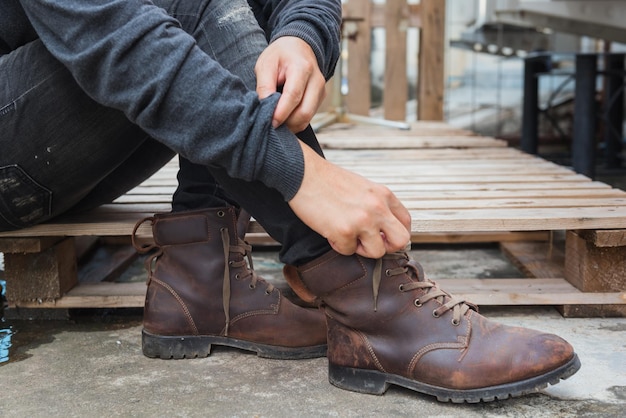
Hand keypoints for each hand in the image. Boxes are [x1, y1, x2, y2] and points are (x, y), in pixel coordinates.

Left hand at [255, 36, 326, 132]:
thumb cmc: (280, 55)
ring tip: (276, 119)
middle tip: (271, 123)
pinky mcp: (320, 98)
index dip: (281, 113)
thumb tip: (265, 108)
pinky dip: (296, 121)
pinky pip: (308, 117)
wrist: (298, 47)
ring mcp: (321, 91)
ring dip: (291, 124)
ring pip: (307, 118)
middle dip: (287, 122)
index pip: (293, 96)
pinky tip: (285, 115)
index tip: (270, 122)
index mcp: (302, 68)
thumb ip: (264, 86)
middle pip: (304, 112)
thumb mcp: (265, 64)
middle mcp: (316, 80)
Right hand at [288, 141, 411, 258]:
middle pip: (400, 240)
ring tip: (346, 235)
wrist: (303, 173)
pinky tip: (330, 230)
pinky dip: (338, 245)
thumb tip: (383, 229)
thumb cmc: (328, 181)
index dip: (394, 234)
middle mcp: (378, 208)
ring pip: (376, 252)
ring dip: (360, 248)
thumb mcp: (363, 188)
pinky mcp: (344, 231)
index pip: (406, 222)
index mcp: (384, 195)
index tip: (381, 236)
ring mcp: (363, 221)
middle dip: (386, 247)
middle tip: (368, 242)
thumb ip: (377, 205)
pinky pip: (348, 251)